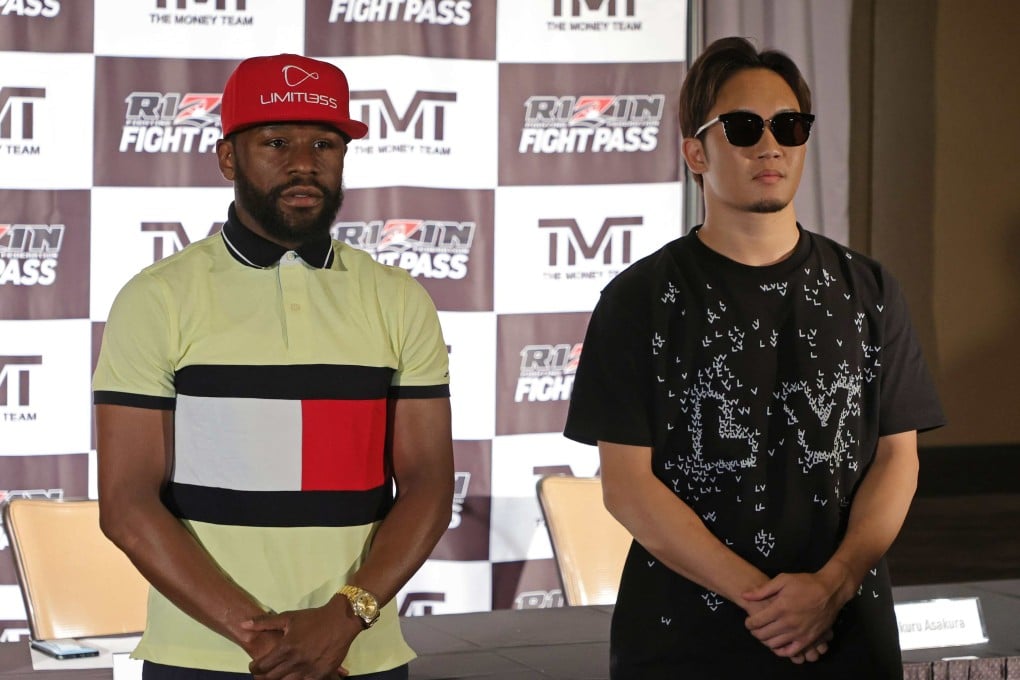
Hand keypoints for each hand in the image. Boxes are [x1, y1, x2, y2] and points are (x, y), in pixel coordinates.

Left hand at [242, 598, 360, 679]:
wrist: (341, 620)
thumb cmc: (313, 618)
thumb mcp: (288, 617)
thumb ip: (264, 622)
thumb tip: (243, 624)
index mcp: (286, 647)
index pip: (262, 666)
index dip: (254, 668)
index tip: (254, 666)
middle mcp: (295, 661)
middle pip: (271, 678)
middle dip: (262, 677)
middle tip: (262, 673)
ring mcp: (308, 670)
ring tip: (277, 674)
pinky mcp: (320, 674)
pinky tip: (294, 676)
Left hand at [742, 570, 845, 659]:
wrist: (830, 591)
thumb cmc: (805, 583)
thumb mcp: (783, 580)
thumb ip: (762, 590)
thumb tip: (744, 595)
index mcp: (780, 607)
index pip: (756, 622)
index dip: (749, 623)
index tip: (748, 622)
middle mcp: (788, 623)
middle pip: (763, 635)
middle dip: (755, 633)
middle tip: (754, 629)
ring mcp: (799, 633)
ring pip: (775, 644)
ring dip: (766, 641)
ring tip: (765, 635)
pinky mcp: (808, 639)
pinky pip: (791, 652)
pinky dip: (781, 651)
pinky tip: (778, 645)